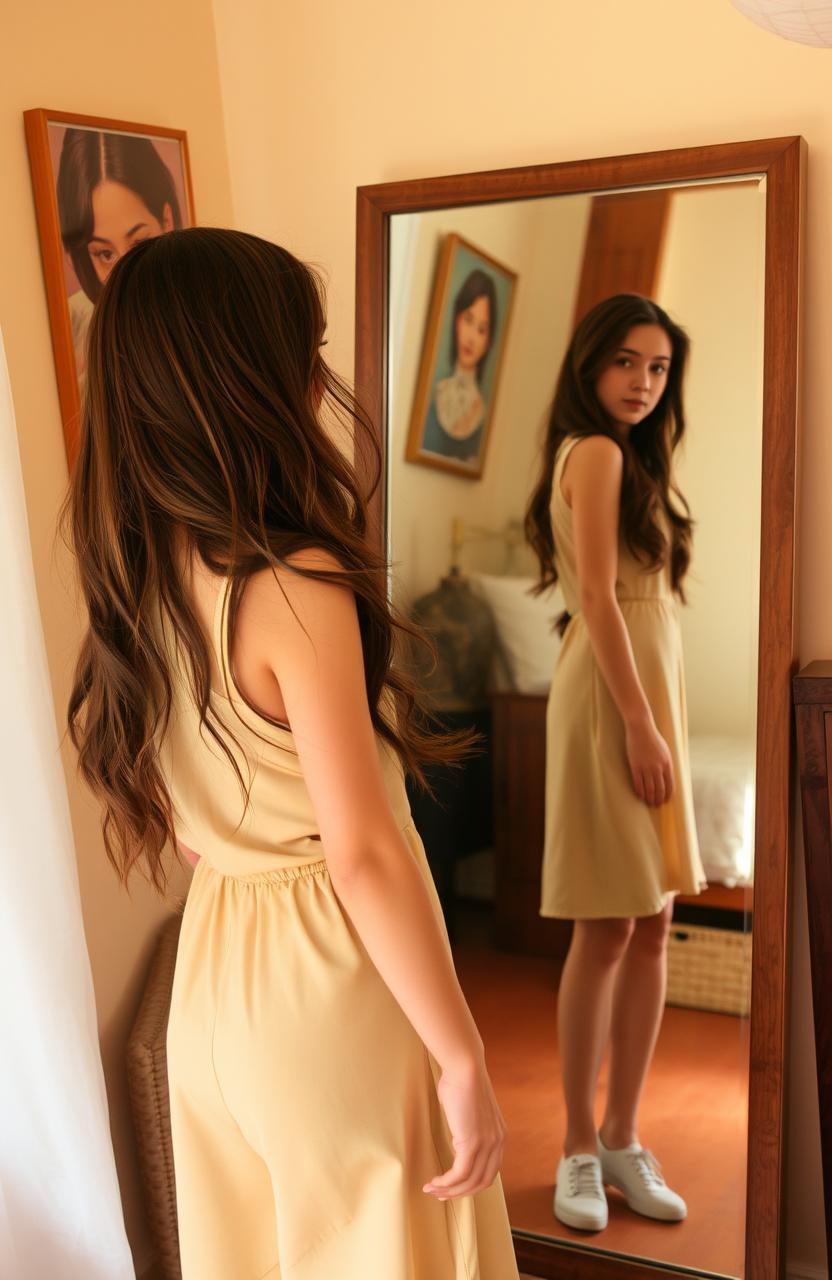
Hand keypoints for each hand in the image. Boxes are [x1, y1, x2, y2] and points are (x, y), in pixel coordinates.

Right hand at [423, 1057, 506, 1200]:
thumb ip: (468, 1128)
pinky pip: (459, 1174)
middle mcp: (498, 1143)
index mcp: (499, 1136)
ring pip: (470, 1182)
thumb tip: (458, 1137)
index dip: (471, 1183)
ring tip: (431, 1190)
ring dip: (449, 1191)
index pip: (489, 1171)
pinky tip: (434, 1182)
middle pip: (482, 1182)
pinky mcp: (472, 1143)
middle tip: (440, 1194)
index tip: (453, 1186)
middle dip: (460, 1193)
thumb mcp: (469, 1111)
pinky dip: (445, 1183)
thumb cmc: (460, 1083)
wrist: (464, 1068)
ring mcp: (487, 1144)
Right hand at [625, 716, 674, 806]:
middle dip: (658, 799)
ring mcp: (646, 768)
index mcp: (667, 764)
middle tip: (657, 805)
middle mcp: (658, 768)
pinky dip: (639, 792)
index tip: (666, 800)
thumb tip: (667, 776)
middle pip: (659, 789)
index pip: (670, 785)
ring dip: (649, 798)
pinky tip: (640, 796)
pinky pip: (638, 783)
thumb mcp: (665, 751)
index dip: (668, 795)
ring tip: (649, 803)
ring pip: (649, 789)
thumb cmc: (653, 738)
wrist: (641, 728)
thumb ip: (666, 764)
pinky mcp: (635, 766)